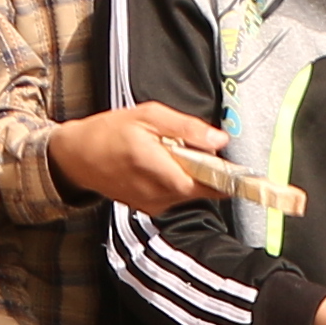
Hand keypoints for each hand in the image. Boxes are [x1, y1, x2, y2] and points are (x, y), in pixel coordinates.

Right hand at [48, 101, 233, 213]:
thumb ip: (186, 128)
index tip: (247, 175)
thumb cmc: (109, 132)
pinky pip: (177, 196)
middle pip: (201, 188)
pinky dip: (178, 181)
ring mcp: (153, 204)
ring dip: (192, 175)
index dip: (227, 178)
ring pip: (190, 192)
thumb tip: (220, 140)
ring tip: (171, 153)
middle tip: (196, 148)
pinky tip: (162, 165)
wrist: (78, 157)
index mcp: (155, 166)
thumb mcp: (149, 116)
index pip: (204, 183)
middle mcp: (156, 192)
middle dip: (207, 170)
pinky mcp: (151, 208)